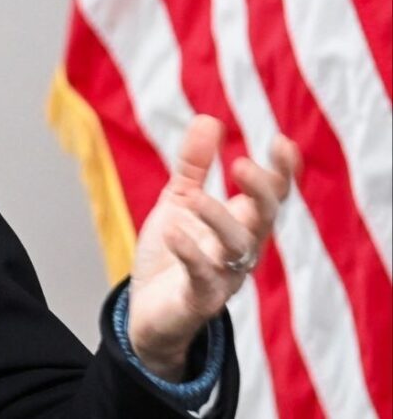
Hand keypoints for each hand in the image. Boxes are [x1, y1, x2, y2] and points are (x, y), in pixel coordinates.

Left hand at [127, 115, 298, 380]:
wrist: (147, 310)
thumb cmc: (173, 252)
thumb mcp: (180, 201)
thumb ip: (194, 166)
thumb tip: (209, 118)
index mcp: (241, 223)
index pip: (272, 195)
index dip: (281, 171)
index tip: (281, 141)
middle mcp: (241, 250)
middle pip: (265, 219)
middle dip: (260, 192)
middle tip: (242, 165)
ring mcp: (224, 277)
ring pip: (238, 247)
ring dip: (218, 219)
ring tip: (193, 199)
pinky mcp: (200, 300)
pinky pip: (202, 277)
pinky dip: (191, 254)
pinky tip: (175, 232)